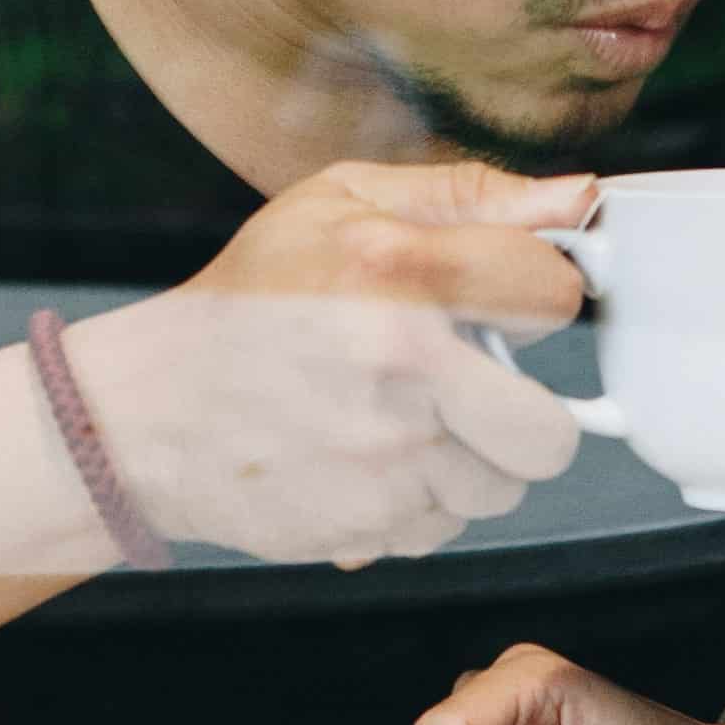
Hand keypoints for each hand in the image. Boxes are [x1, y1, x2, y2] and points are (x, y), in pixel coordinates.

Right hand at [66, 161, 596, 572]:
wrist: (148, 407)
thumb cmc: (250, 298)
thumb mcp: (342, 201)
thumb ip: (469, 195)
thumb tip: (576, 197)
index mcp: (400, 272)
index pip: (555, 293)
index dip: (540, 293)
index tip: (511, 297)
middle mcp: (397, 371)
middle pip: (550, 436)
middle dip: (529, 415)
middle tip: (480, 388)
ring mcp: (380, 461)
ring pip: (499, 490)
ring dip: (471, 462)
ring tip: (409, 421)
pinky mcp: (361, 525)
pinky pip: (442, 528)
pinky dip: (420, 503)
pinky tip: (370, 460)